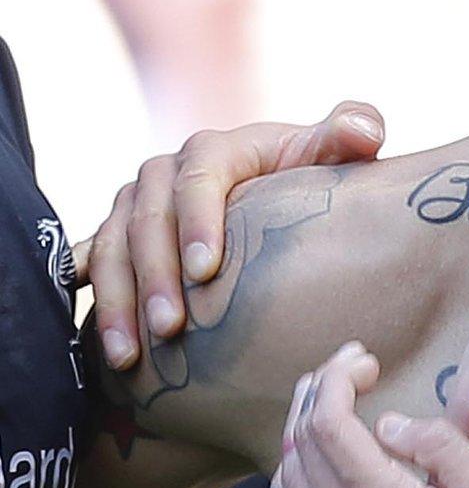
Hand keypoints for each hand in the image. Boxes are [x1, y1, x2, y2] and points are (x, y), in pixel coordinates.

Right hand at [85, 101, 385, 370]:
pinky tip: (85, 341)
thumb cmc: (307, 173)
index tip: (207, 271)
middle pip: (148, 223)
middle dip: (155, 278)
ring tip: (129, 356)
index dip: (198, 224)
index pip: (198, 181)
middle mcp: (163, 173)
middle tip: (171, 329)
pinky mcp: (116, 236)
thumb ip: (352, 131)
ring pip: (112, 250)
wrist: (272, 191)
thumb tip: (363, 132)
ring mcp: (133, 205)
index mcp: (215, 150)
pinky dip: (87, 298)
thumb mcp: (330, 150)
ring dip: (116, 304)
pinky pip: (92, 264)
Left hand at [273, 344, 468, 487]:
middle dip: (318, 394)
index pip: (330, 427)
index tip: (363, 360)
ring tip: (324, 405)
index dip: (336, 380)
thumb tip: (389, 424)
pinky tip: (310, 466)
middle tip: (345, 369)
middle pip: (302, 448)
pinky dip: (289, 486)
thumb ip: (444, 451)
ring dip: (299, 434)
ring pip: (286, 485)